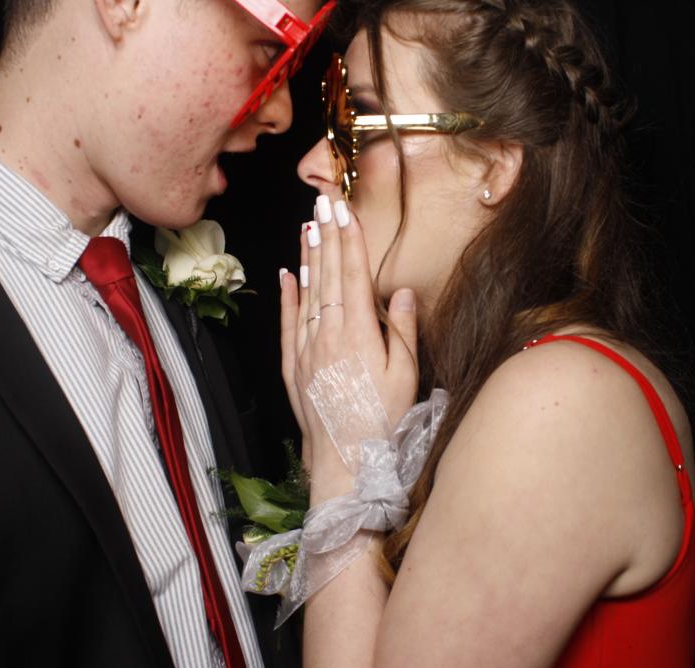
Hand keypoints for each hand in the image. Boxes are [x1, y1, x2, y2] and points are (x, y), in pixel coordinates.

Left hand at [280, 196, 418, 500]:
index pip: (353, 273)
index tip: (345, 209)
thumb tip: (403, 291)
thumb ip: (404, 330)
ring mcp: (307, 349)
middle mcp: (328, 333)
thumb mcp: (406, 376)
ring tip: (308, 225)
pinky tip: (288, 273)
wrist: (345, 462)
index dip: (349, 238)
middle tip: (323, 201)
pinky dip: (288, 295)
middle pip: (328, 274)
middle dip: (327, 235)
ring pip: (307, 292)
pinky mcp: (294, 366)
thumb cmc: (382, 422)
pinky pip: (288, 322)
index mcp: (359, 332)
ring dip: (309, 256)